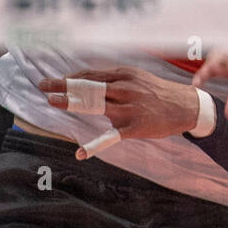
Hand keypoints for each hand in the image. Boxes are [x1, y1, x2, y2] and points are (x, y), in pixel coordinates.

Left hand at [36, 66, 198, 157]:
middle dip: (63, 86)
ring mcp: (128, 108)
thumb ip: (113, 79)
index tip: (53, 81)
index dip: (70, 78)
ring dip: (72, 102)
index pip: (90, 75)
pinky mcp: (133, 127)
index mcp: (124, 75)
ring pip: (95, 104)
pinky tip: (80, 153)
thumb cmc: (156, 92)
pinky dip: (94, 146)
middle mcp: (124, 88)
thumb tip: (87, 80)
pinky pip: (110, 136)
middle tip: (43, 86)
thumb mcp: (136, 77)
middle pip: (88, 86)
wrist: (184, 106)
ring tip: (52, 102)